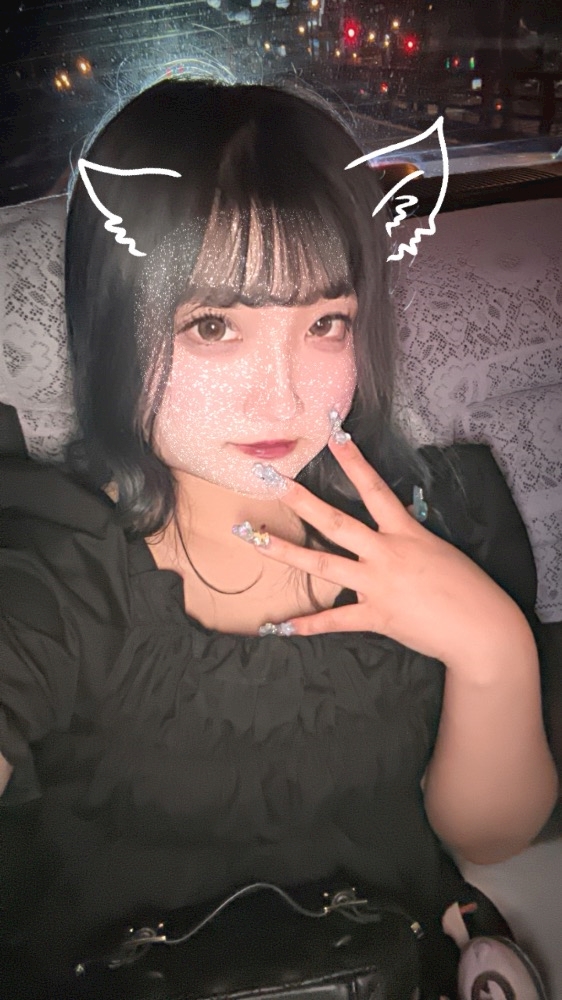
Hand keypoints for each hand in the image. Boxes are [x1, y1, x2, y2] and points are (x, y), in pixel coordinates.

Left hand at [250, 437, 525, 667]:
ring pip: (323, 565)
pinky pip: (335, 621)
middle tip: (273, 482)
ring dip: (286, 552)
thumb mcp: (437, 550)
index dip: (353, 462)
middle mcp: (385, 554)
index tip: (333, 437)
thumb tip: (389, 529)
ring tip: (256, 541)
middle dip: (302, 501)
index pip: (374, 489)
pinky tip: (284, 626)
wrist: (480, 628)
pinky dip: (309, 624)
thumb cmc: (466, 587)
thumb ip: (407, 538)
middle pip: (336, 522)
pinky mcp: (375, 616)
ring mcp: (377, 585)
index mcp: (405, 533)